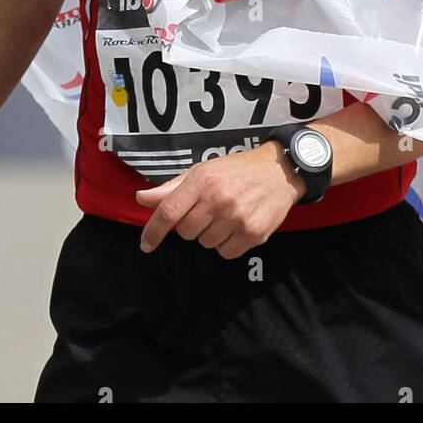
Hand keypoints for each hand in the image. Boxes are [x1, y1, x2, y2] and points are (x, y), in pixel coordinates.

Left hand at [135, 141, 305, 258]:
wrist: (280, 170)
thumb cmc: (237, 170)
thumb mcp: (203, 170)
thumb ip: (172, 188)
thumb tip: (142, 199)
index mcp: (202, 181)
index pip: (168, 212)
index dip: (153, 232)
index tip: (147, 244)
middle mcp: (218, 199)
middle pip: (186, 232)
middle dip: (192, 225)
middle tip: (208, 211)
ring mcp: (237, 218)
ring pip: (206, 243)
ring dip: (211, 234)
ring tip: (226, 215)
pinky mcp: (253, 233)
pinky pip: (226, 252)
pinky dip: (228, 244)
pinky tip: (237, 226)